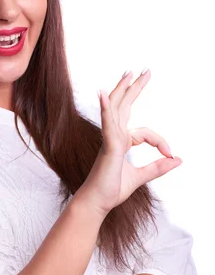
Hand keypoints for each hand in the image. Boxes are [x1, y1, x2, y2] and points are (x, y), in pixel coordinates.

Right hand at [77, 69, 182, 216]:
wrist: (96, 203)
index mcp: (120, 142)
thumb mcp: (141, 177)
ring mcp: (110, 140)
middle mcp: (114, 137)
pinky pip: (108, 124)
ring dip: (122, 89)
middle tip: (143, 71)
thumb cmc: (111, 190)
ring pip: (115, 109)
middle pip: (123, 106)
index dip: (161, 141)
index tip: (170, 154)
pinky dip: (105, 108)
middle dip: (134, 88)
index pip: (145, 132)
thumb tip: (178, 160)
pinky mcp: (108, 146)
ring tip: (128, 73)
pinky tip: (102, 93)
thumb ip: (158, 168)